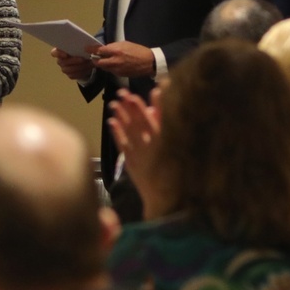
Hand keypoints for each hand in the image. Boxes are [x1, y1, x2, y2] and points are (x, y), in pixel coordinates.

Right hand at [52, 47, 94, 79]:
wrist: (85, 61)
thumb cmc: (81, 50)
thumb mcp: (80, 46)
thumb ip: (79, 45)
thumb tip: (85, 46)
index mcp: (59, 51)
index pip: (54, 53)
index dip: (58, 54)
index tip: (66, 55)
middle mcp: (60, 60)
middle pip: (63, 62)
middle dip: (73, 61)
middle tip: (83, 59)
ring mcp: (64, 68)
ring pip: (69, 70)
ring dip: (79, 67)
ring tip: (88, 63)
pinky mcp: (70, 75)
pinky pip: (74, 75)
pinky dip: (82, 72)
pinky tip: (88, 68)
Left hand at [90, 41, 154, 77]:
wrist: (149, 62)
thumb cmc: (138, 50)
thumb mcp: (125, 44)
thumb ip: (113, 47)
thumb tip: (104, 49)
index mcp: (116, 51)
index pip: (99, 51)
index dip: (92, 50)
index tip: (87, 49)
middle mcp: (115, 61)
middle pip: (98, 62)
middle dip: (94, 59)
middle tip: (94, 57)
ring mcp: (117, 69)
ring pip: (104, 67)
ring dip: (102, 64)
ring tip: (104, 60)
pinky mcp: (120, 75)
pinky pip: (111, 71)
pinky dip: (109, 67)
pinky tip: (113, 64)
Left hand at [108, 87, 164, 215]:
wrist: (167, 200)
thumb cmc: (176, 172)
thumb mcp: (178, 149)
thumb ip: (166, 128)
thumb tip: (154, 109)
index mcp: (170, 144)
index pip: (164, 119)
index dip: (160, 104)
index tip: (156, 90)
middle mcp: (155, 148)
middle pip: (142, 122)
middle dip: (133, 106)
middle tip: (124, 92)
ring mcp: (142, 155)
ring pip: (130, 131)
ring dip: (122, 116)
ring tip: (114, 102)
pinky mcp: (132, 163)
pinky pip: (122, 144)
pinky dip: (116, 132)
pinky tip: (111, 121)